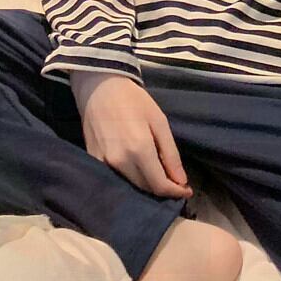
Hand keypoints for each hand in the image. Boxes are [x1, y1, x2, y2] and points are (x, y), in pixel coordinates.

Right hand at [70, 72, 192, 199]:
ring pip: (131, 185)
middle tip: (175, 181)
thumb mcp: (159, 122)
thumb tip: (181, 181)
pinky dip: (131, 178)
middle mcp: (120, 162)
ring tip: (159, 176)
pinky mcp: (93, 160)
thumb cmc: (134, 101)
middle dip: (163, 189)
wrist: (100, 87)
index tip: (186, 191)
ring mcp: (104, 163)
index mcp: (139, 150)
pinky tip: (139, 170)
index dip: (175, 192)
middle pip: (146, 188)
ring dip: (147, 185)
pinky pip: (116, 178)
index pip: (159, 185)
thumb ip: (170, 154)